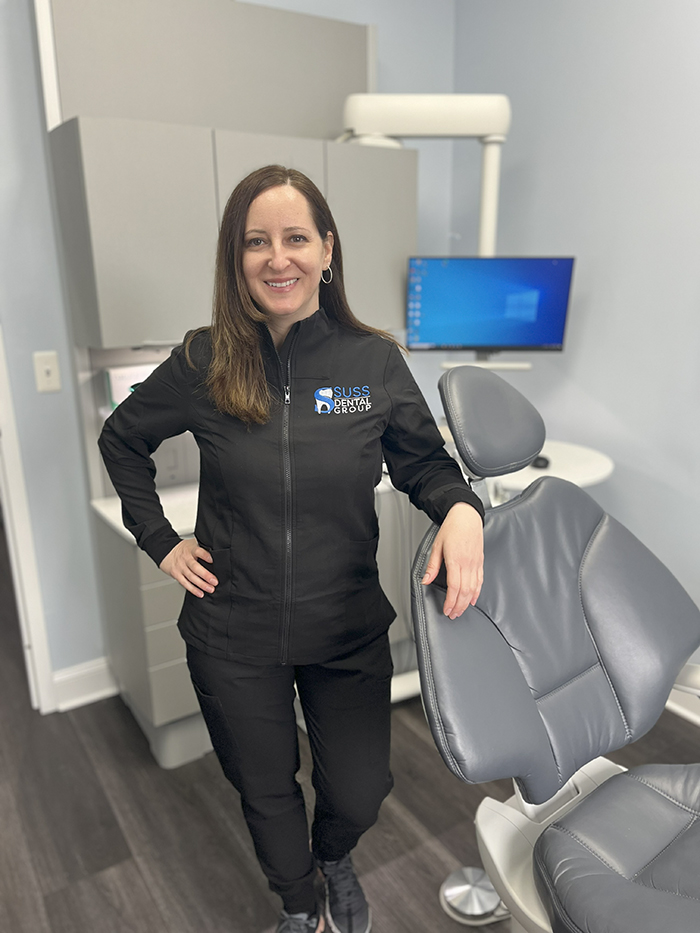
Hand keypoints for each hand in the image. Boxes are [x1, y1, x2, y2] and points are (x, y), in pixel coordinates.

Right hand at [160, 538, 217, 597]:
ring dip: (201, 584)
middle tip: (214, 581)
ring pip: (191, 577)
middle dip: (205, 575)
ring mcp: (180, 567)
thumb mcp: (193, 544)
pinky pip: (185, 583)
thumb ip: (203, 548)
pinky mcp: (176, 575)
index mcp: (191, 549)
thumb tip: (218, 552)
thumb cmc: (183, 549)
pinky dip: (193, 589)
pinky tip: (200, 593)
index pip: (199, 551)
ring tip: (210, 589)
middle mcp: (185, 559)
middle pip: (195, 567)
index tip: (212, 560)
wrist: (166, 551)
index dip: (205, 555)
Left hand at [421, 502, 483, 618]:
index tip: (446, 609)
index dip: (450, 601)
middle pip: (465, 591)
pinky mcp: (480, 562)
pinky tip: (473, 600)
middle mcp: (468, 563)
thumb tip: (425, 580)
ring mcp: (476, 563)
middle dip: (458, 606)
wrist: (467, 516)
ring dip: (467, 603)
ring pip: (474, 589)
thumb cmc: (452, 528)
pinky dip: (477, 593)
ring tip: (460, 611)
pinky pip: (480, 581)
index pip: (454, 586)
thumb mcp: (437, 545)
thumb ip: (432, 565)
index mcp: (456, 559)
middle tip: (452, 615)